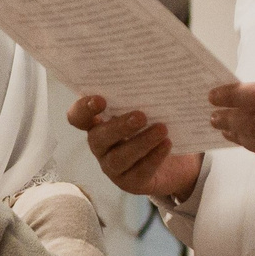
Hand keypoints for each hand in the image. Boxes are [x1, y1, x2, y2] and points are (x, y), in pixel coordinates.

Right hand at [68, 95, 202, 199]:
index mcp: (98, 123)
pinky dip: (153, 157)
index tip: (101, 100)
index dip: (83, 109)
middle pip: (98, 138)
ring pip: (119, 158)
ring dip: (140, 143)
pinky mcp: (131, 182)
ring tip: (162, 129)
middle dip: (118, 127)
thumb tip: (154, 73)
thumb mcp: (147, 109)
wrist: (176, 161)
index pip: (78, 116)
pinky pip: (139, 172)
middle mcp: (101, 145)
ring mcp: (113, 166)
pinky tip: (167, 144)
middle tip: (141, 116)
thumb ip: (140, 96)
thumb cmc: (154, 126)